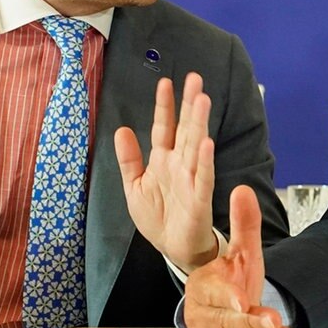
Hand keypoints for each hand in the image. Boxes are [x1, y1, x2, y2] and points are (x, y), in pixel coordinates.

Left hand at [115, 72, 217, 271]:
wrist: (172, 248)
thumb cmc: (157, 217)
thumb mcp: (134, 186)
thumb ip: (129, 159)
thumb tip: (121, 129)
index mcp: (163, 160)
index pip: (164, 127)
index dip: (165, 106)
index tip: (165, 83)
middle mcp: (179, 164)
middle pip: (185, 129)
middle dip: (190, 104)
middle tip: (195, 79)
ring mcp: (191, 179)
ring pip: (195, 145)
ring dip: (199, 123)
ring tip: (202, 100)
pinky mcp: (199, 198)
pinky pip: (203, 177)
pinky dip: (204, 160)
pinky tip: (206, 142)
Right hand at [184, 185, 292, 327]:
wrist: (224, 305)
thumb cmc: (230, 278)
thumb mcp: (241, 251)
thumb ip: (243, 223)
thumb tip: (244, 191)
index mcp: (202, 287)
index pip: (214, 294)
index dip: (230, 298)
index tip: (243, 301)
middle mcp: (201, 315)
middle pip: (227, 323)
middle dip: (252, 324)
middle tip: (275, 324)